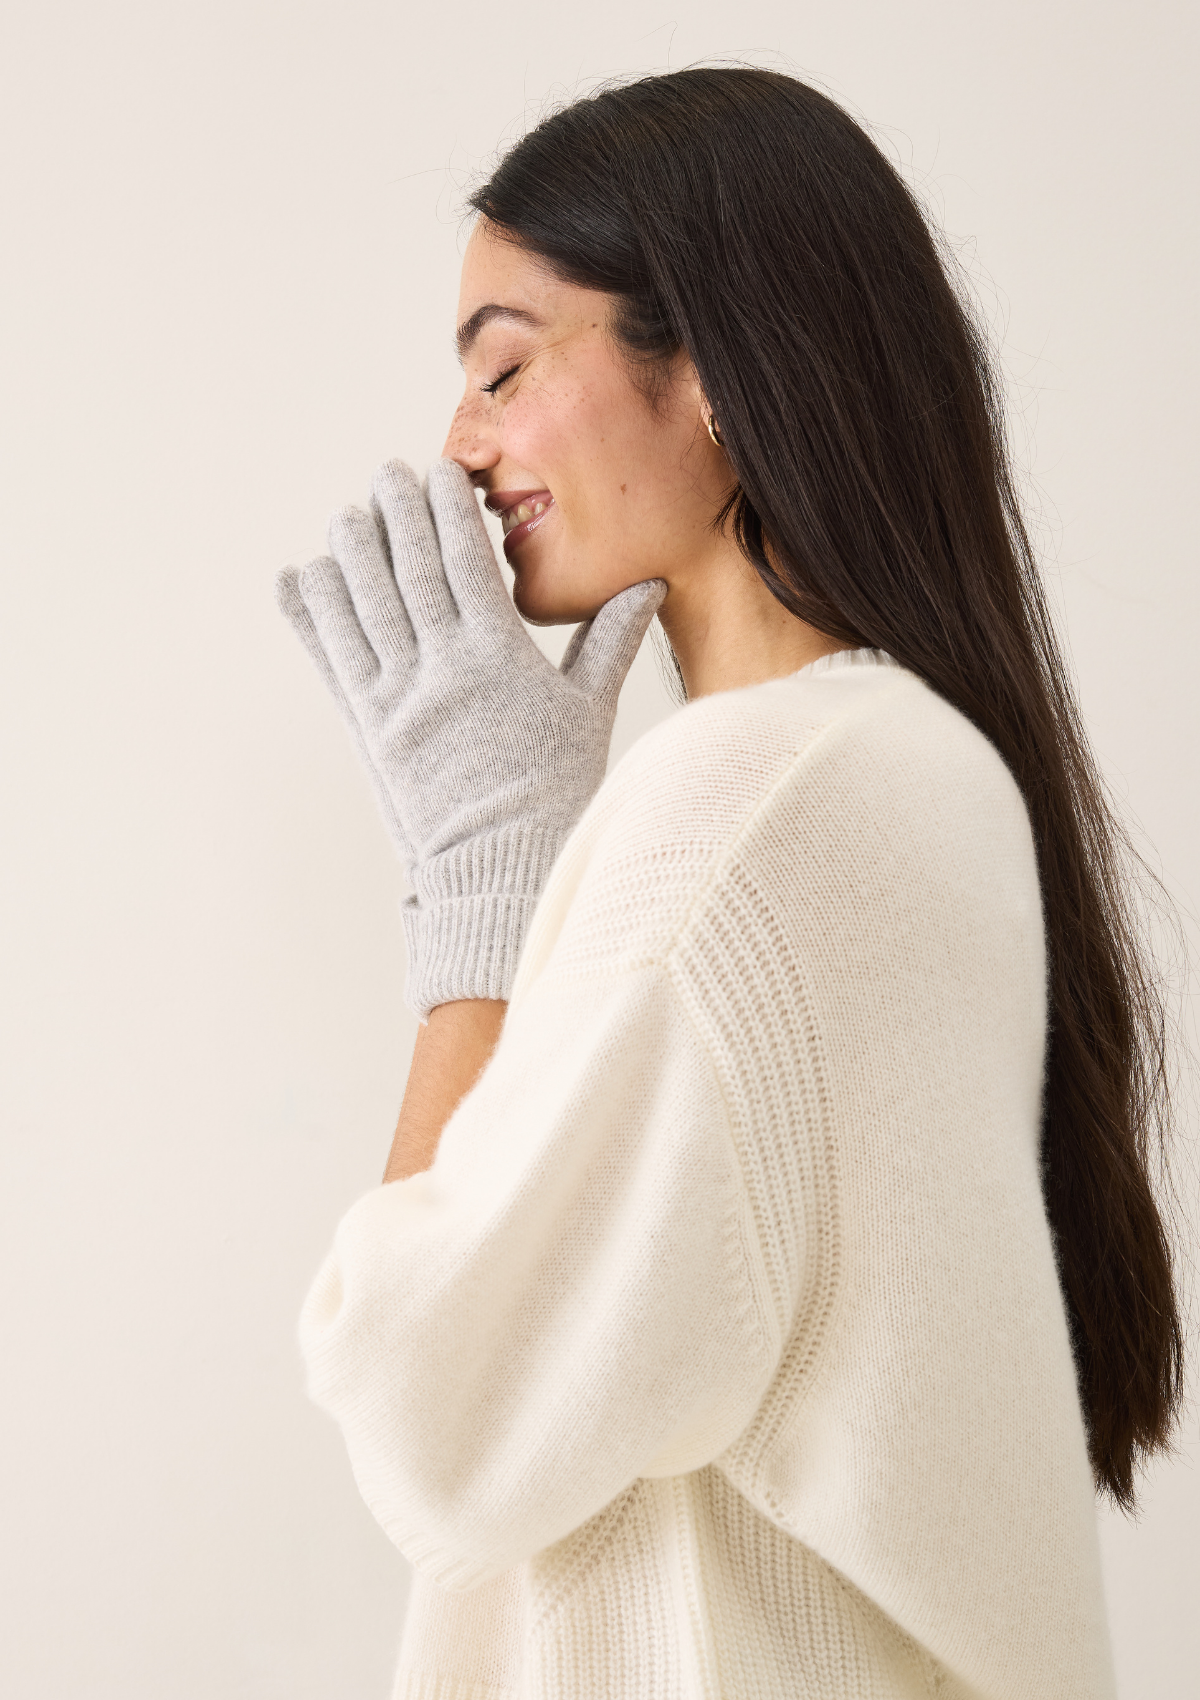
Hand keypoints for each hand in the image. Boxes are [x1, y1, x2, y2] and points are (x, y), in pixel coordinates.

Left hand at [276, 457, 665, 1015]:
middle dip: (395, 512)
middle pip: (408, 569)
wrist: (503, 871)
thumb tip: (651, 584)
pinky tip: (299, 579)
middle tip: (386, 472)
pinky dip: (312, 616)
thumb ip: (610, 642)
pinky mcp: (368, 729)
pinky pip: (332, 658)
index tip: (440, 470)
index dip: (448, 509)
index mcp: (500, 658)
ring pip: (362, 605)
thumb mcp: (589, 713)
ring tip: (345, 517)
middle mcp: (442, 670)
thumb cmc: (556, 792)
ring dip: (348, 552)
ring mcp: (398, 699)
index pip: (466, 561)